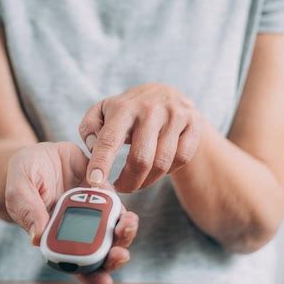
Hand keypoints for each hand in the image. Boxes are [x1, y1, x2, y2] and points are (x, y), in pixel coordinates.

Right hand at [5, 141, 138, 283]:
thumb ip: (28, 211)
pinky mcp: (99, 189)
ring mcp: (90, 209)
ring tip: (129, 225)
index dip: (92, 277)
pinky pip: (114, 203)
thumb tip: (37, 238)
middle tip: (121, 254)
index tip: (106, 283)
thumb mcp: (18, 190)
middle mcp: (76, 227)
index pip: (76, 264)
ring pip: (112, 229)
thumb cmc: (23, 176)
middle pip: (100, 250)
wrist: (36, 153)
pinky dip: (122, 210)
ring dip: (124, 233)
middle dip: (114, 256)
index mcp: (55, 235)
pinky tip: (125, 212)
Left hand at [78, 83, 202, 192]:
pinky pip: (182, 159)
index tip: (94, 183)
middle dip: (129, 182)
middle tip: (121, 189)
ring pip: (162, 163)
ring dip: (148, 181)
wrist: (167, 94)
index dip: (101, 162)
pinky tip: (158, 168)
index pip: (109, 139)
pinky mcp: (193, 123)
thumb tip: (92, 147)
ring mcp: (174, 115)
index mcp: (124, 107)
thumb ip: (90, 128)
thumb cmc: (128, 110)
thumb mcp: (103, 111)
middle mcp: (150, 109)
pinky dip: (169, 170)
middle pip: (141, 158)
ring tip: (137, 181)